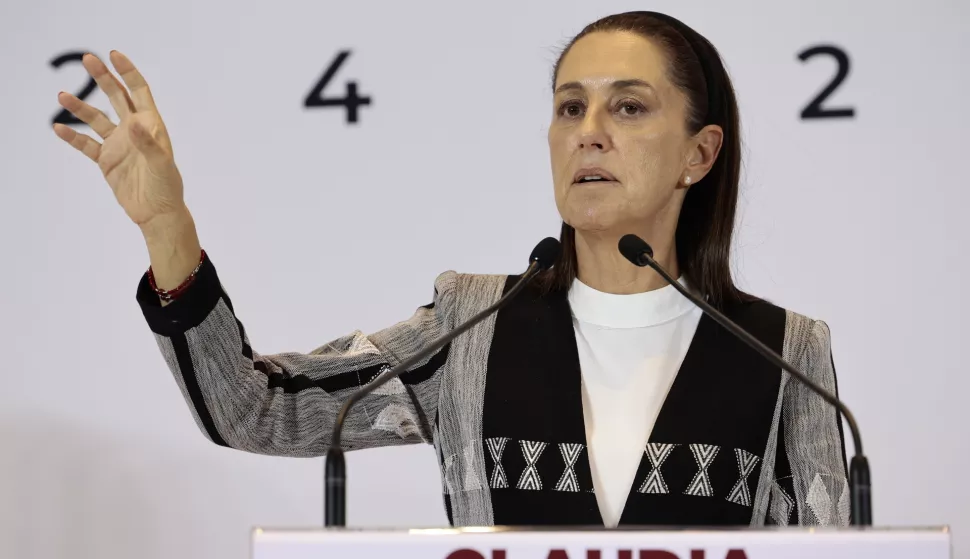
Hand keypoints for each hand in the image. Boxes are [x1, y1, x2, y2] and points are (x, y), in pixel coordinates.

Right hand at [53, 51, 184, 228]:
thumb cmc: (167, 187)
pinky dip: (73, 137)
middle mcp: (133, 130)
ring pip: (96, 119)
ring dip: (80, 107)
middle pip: (116, 97)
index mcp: (151, 125)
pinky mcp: (107, 161)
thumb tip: (134, 122)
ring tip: (61, 95)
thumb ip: (148, 142)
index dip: (128, 72)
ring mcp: (118, 144)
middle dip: (103, 78)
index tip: (114, 55)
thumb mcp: (160, 164)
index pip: (139, 92)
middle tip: (88, 59)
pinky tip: (58, 128)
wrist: (157, 213)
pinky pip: (86, 145)